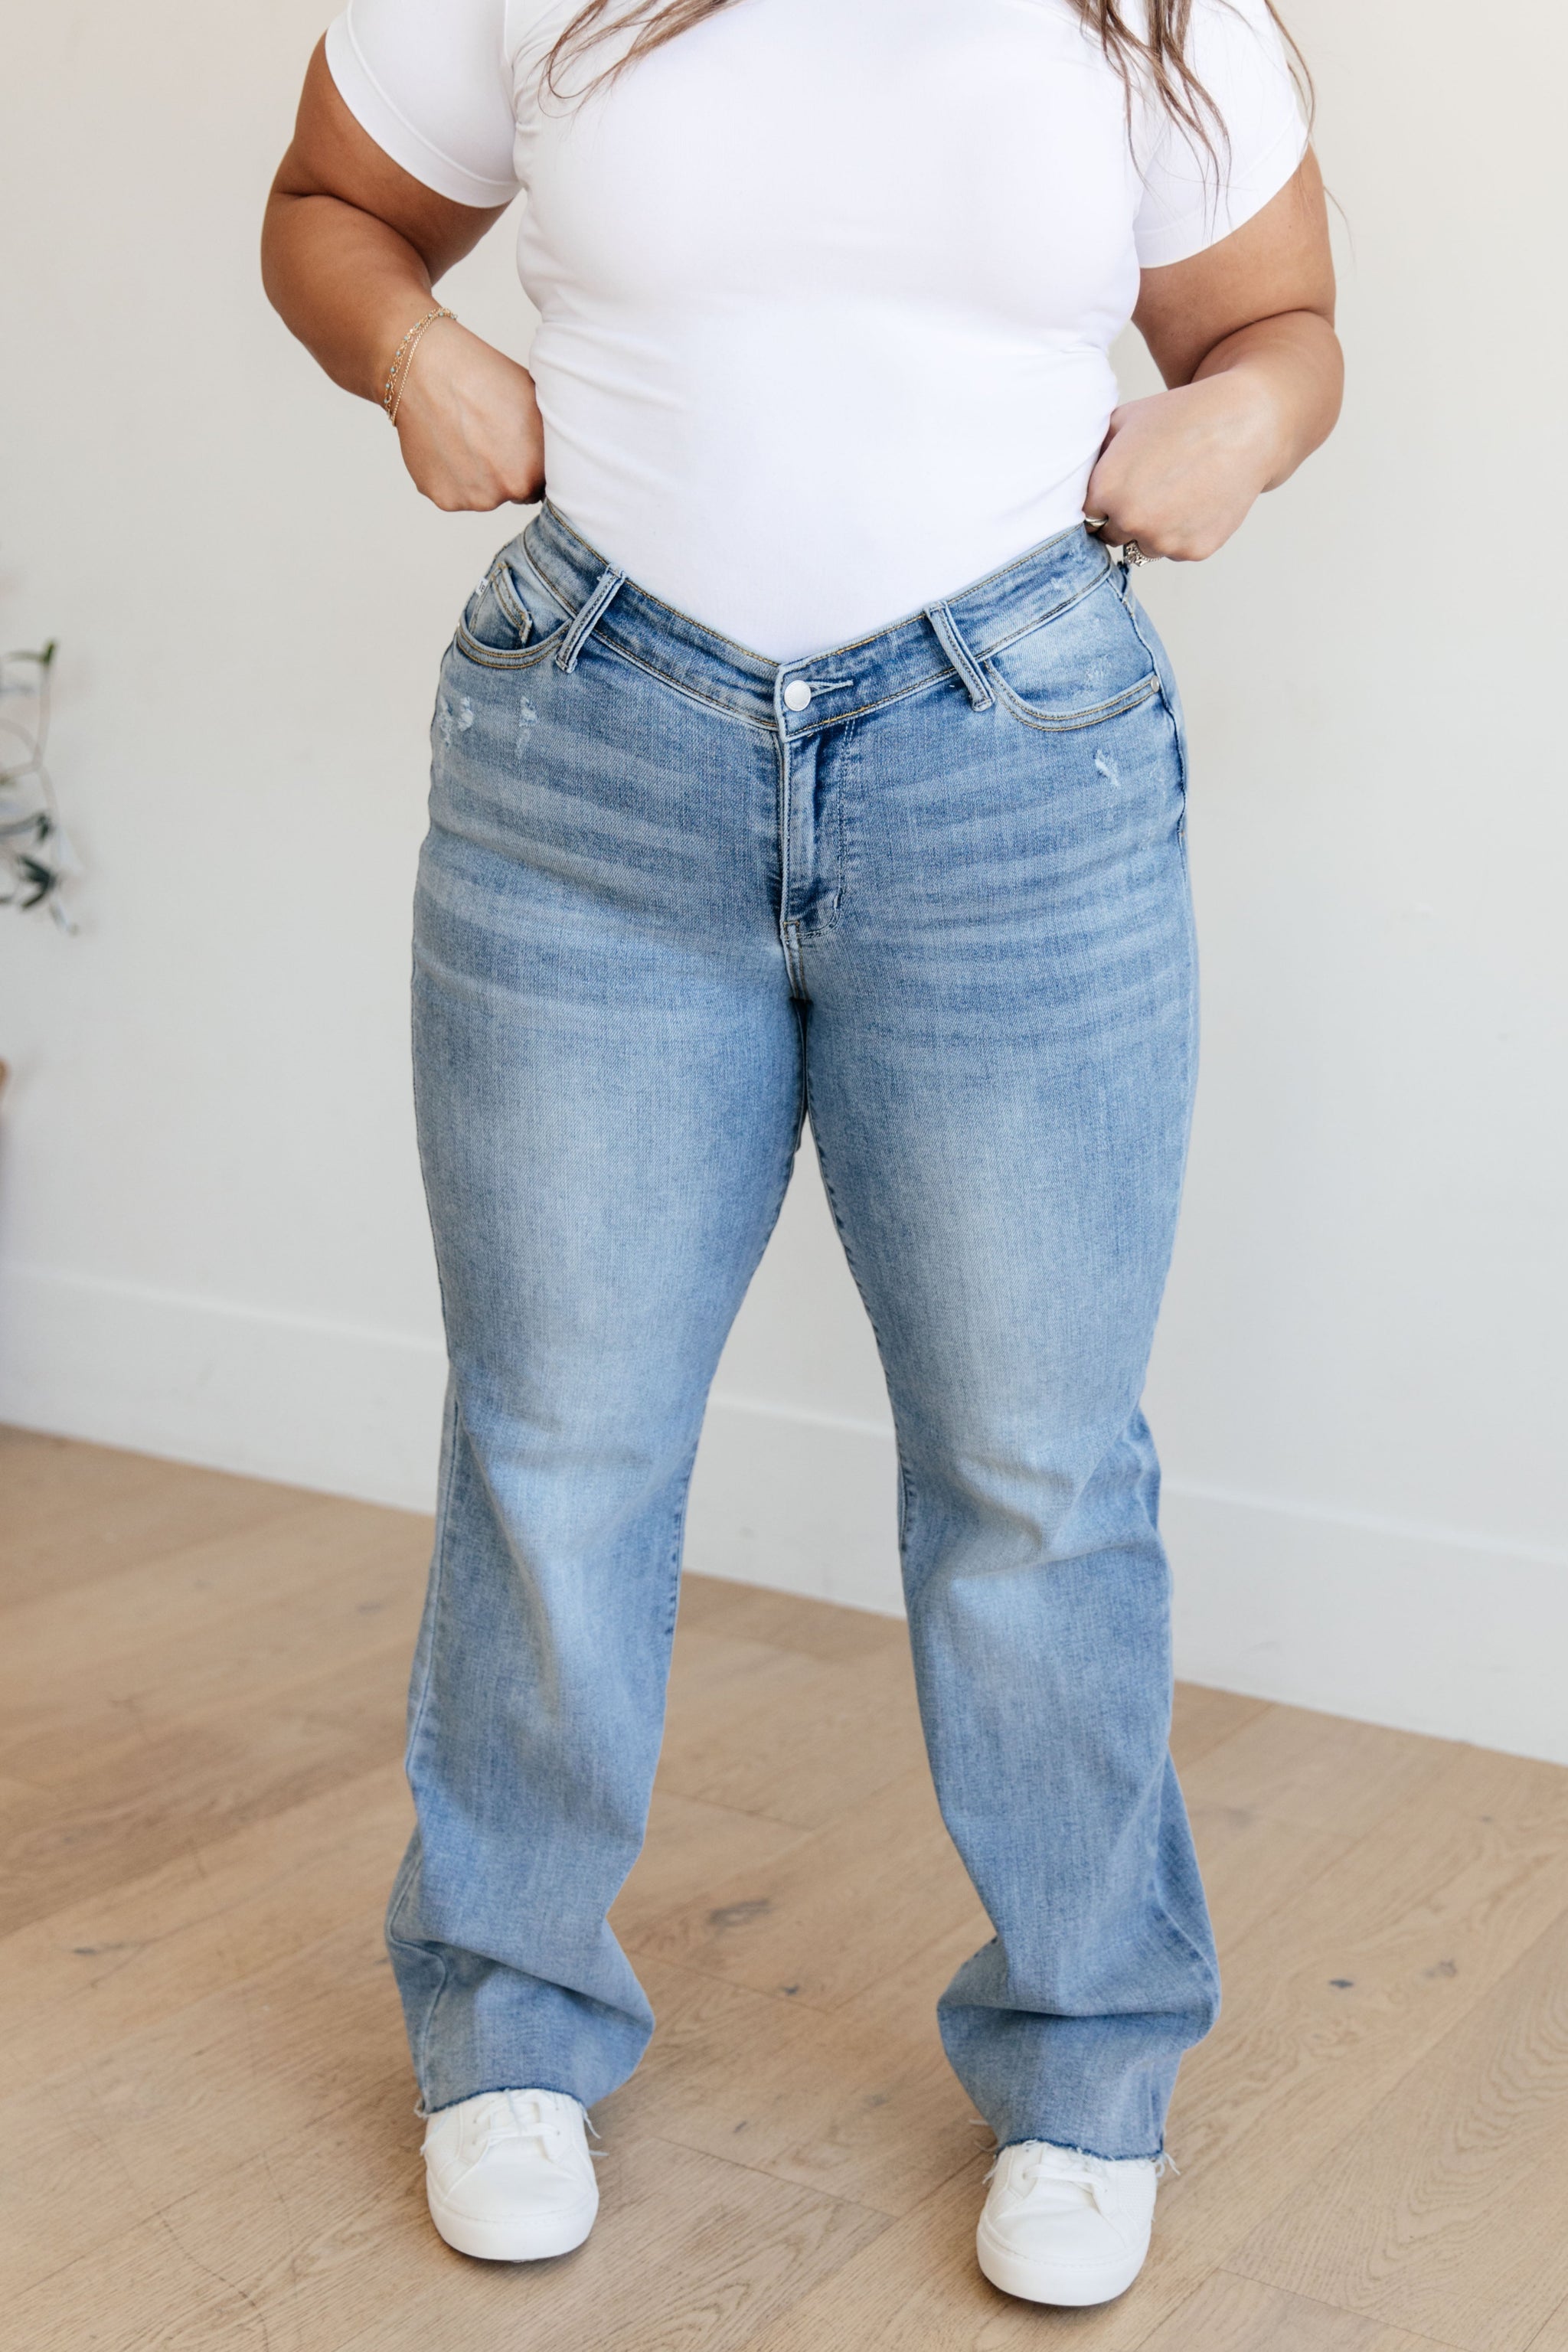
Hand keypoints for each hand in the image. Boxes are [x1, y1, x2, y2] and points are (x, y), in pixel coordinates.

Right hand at [391, 320, 544, 510]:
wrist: (427, 366)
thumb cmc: (485, 376)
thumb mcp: (536, 406)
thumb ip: (547, 444)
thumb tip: (562, 461)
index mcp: (531, 474)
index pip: (541, 485)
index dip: (530, 463)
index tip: (517, 443)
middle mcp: (501, 495)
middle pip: (511, 492)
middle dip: (504, 470)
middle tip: (488, 433)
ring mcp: (468, 498)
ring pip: (482, 493)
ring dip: (477, 474)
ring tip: (465, 434)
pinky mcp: (440, 496)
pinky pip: (454, 490)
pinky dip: (451, 473)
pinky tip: (447, 441)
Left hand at [1084, 369, 1282, 562]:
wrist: (1246, 421)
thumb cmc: (1181, 414)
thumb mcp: (1123, 419)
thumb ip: (1092, 454)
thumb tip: (1067, 479)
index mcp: (1106, 490)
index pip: (1086, 513)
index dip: (1101, 499)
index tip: (1119, 485)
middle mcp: (1132, 520)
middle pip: (1111, 535)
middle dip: (1123, 515)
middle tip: (1151, 486)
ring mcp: (1164, 540)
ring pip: (1143, 545)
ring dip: (1153, 528)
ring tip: (1177, 489)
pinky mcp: (1194, 550)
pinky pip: (1175, 549)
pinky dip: (1182, 531)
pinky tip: (1198, 499)